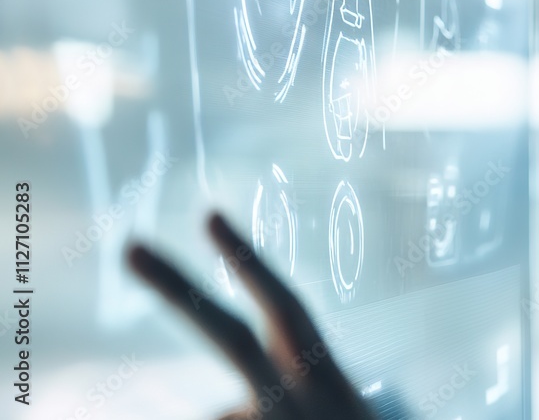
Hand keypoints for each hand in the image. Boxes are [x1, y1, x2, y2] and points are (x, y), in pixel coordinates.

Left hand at [126, 211, 379, 419]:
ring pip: (221, 417)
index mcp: (317, 366)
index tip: (208, 214)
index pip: (282, 301)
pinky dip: (239, 418)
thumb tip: (219, 405)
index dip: (247, 258)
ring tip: (264, 385)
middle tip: (129, 245)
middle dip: (177, 289)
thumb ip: (266, 378)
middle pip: (229, 336)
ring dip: (236, 417)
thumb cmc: (334, 418)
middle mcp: (297, 393)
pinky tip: (272, 413)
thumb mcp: (316, 389)